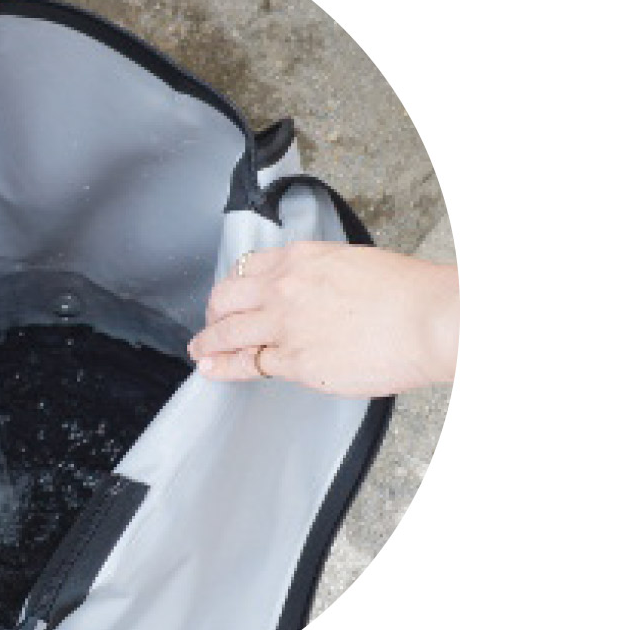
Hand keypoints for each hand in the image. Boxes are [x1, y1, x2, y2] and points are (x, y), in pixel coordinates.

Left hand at [187, 243, 458, 396]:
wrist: (430, 319)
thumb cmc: (409, 293)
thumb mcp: (353, 263)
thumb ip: (322, 277)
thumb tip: (313, 296)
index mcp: (302, 258)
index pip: (250, 268)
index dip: (235, 286)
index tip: (231, 296)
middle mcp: (285, 287)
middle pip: (228, 298)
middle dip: (214, 312)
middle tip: (211, 324)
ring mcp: (286, 325)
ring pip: (228, 332)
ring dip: (208, 342)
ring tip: (200, 351)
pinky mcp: (296, 362)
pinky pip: (249, 365)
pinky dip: (226, 368)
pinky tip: (214, 370)